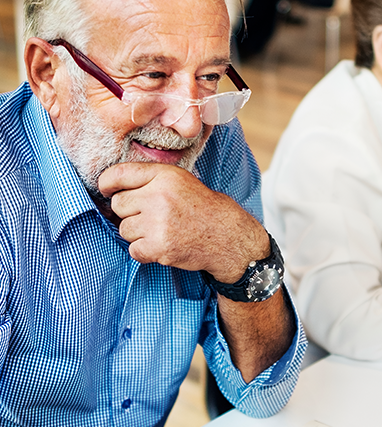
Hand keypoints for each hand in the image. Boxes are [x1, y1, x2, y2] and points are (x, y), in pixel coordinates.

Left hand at [98, 162, 268, 282]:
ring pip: (124, 229)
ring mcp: (158, 223)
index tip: (107, 190)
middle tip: (150, 217)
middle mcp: (159, 196)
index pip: (118, 174)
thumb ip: (151, 179)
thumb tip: (113, 187)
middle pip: (118, 204)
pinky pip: (133, 250)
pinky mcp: (159, 247)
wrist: (228, 237)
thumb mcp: (181, 181)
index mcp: (165, 175)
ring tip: (161, 231)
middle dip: (129, 212)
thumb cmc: (204, 209)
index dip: (107, 183)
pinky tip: (163, 245)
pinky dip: (144, 251)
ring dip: (138, 234)